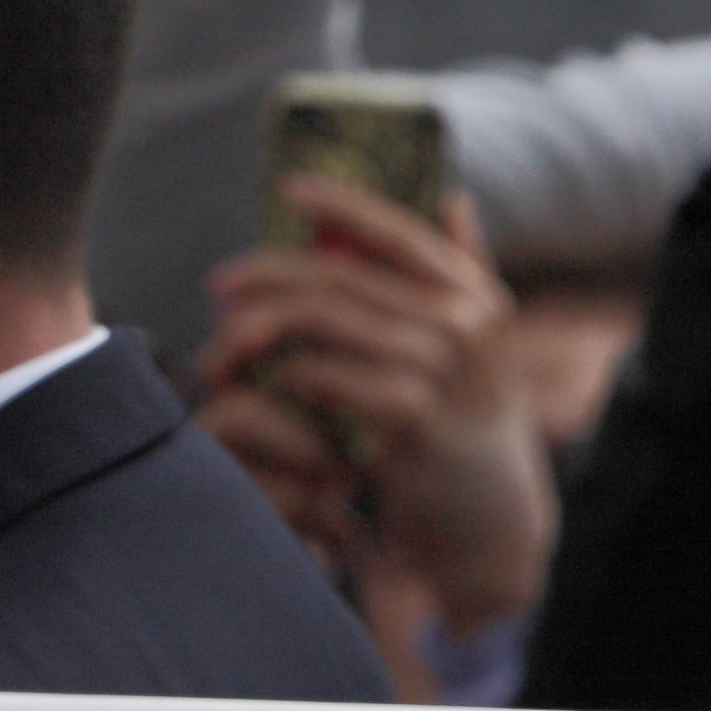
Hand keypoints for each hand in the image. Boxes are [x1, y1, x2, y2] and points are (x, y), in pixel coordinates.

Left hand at [196, 184, 553, 636]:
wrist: (492, 521)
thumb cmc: (470, 422)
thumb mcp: (483, 345)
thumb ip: (466, 273)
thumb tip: (454, 197)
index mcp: (473, 297)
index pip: (400, 233)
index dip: (343, 205)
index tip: (288, 190)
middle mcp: (464, 326)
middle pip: (341, 277)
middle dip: (267, 276)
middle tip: (218, 286)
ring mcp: (442, 375)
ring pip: (322, 325)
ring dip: (259, 331)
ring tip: (224, 347)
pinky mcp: (413, 426)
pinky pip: (325, 380)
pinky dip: (286, 377)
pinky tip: (266, 386)